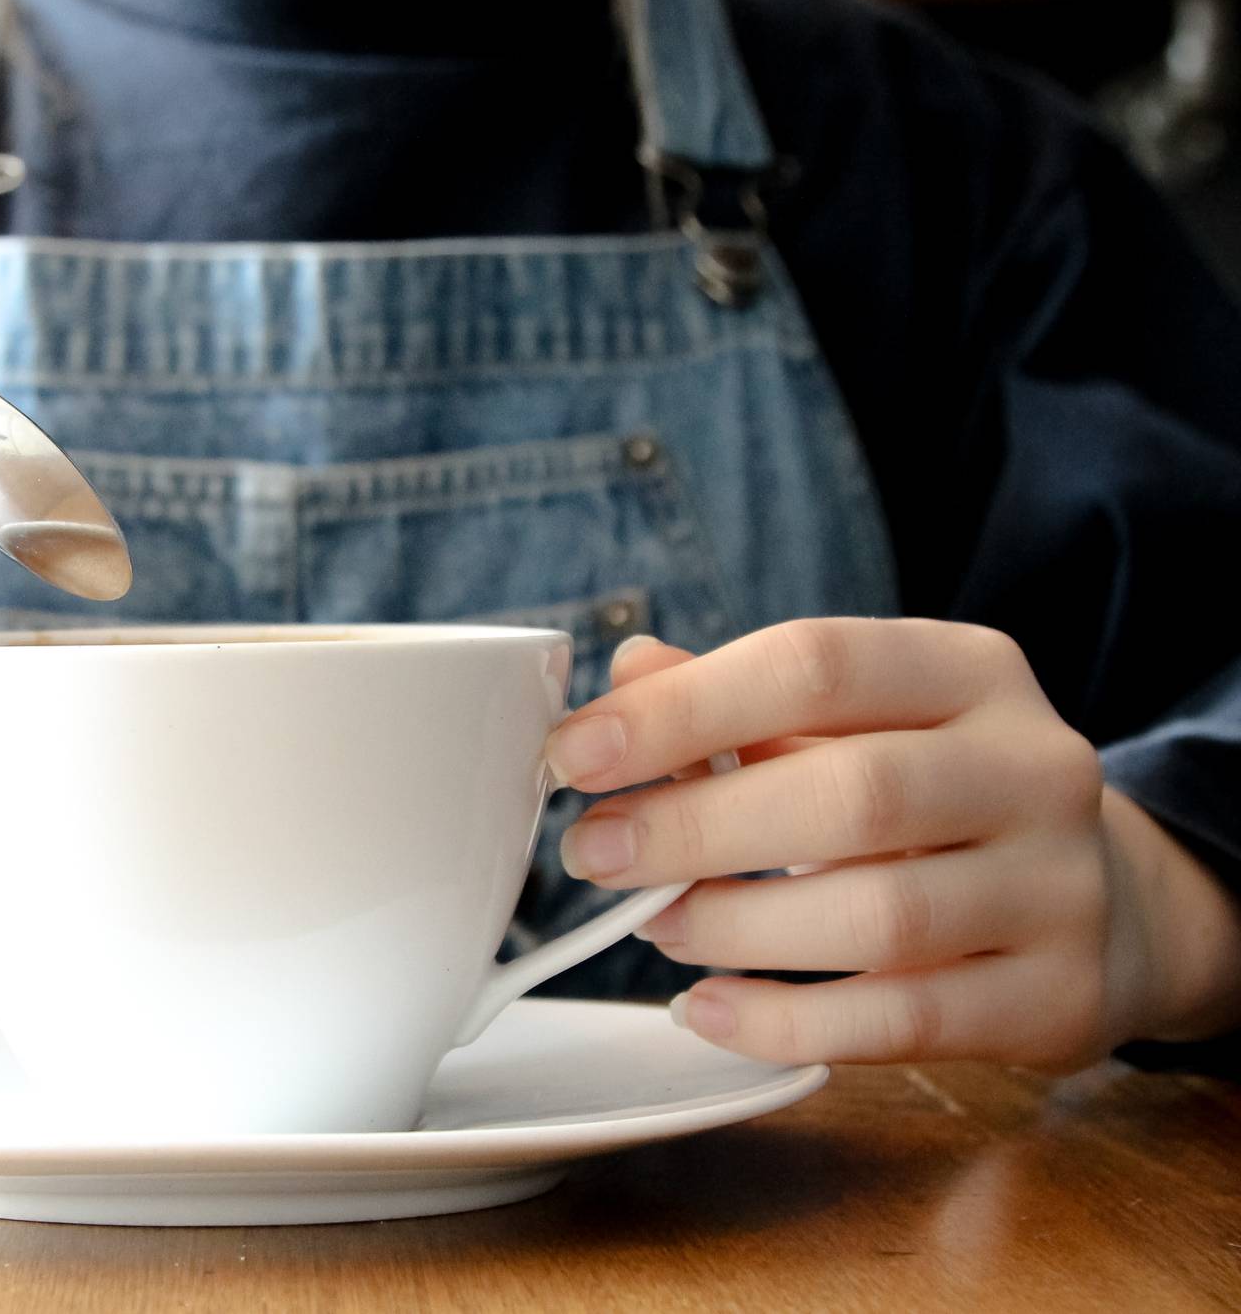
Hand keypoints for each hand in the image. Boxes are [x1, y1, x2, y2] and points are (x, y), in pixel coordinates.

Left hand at [543, 619, 1240, 1068]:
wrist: (1109, 906)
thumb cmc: (935, 798)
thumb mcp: (853, 725)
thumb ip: (736, 701)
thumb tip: (623, 678)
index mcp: (970, 671)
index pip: (815, 663)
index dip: (682, 709)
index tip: (574, 755)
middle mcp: (1034, 766)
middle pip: (851, 793)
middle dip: (695, 827)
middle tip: (594, 855)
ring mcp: (1060, 887)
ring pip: (880, 915)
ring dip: (737, 927)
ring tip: (657, 926)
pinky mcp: (1059, 999)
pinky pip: (903, 1021)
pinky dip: (787, 1021)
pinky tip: (708, 1010)